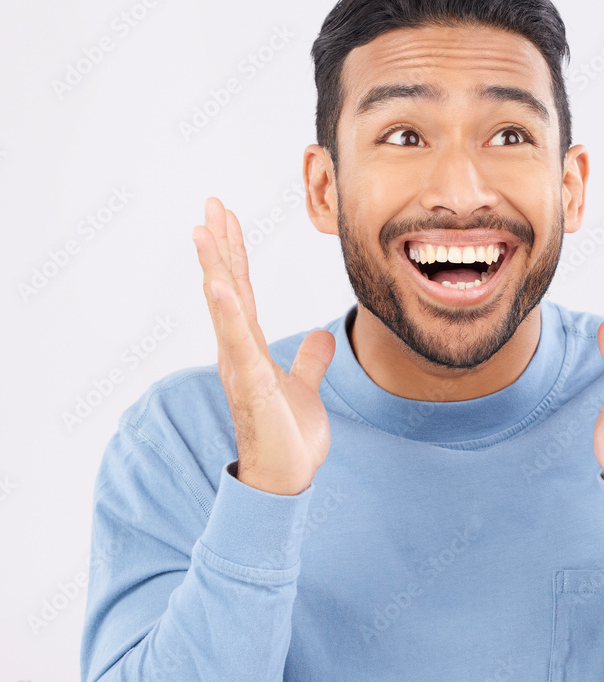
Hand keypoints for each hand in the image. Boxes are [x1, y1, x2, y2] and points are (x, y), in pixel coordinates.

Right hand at [192, 196, 335, 494]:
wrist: (285, 478)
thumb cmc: (289, 437)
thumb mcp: (305, 388)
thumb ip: (311, 361)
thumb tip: (324, 335)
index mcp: (251, 349)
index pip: (243, 291)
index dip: (236, 254)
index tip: (228, 218)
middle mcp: (239, 352)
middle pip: (228, 288)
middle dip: (220, 246)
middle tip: (211, 204)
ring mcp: (241, 367)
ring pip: (225, 309)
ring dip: (214, 268)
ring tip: (202, 230)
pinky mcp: (251, 386)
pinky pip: (238, 343)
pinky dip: (228, 313)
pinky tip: (220, 284)